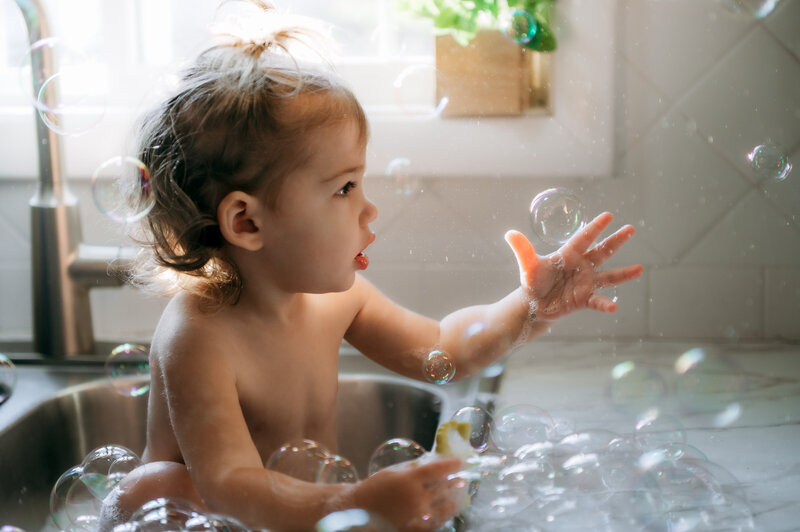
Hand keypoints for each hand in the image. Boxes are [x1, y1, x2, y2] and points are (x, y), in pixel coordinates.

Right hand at [353, 457, 463, 530]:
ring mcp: (417, 514)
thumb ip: (414, 469)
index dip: (451, 465)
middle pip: (443, 487)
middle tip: (463, 477)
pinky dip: (445, 515)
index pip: (437, 470)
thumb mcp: (394, 472)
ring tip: (461, 494)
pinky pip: (436, 522)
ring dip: (454, 498)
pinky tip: (450, 511)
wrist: (360, 510)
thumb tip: (433, 464)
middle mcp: (416, 497)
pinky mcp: (415, 527)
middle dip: (455, 481)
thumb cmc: (376, 487)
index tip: (459, 462)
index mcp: (410, 480)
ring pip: (444, 506)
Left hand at [505, 211, 642, 319]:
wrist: (534, 304)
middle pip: (602, 251)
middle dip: (616, 241)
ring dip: (624, 273)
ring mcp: (586, 283)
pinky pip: (598, 300)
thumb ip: (523, 250)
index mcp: (569, 254)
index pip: (584, 238)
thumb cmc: (533, 282)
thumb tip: (509, 233)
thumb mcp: (528, 267)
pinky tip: (613, 307)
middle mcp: (582, 266)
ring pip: (608, 276)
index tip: (608, 215)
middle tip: (631, 229)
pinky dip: (605, 304)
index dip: (595, 227)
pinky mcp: (584, 299)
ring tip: (640, 269)